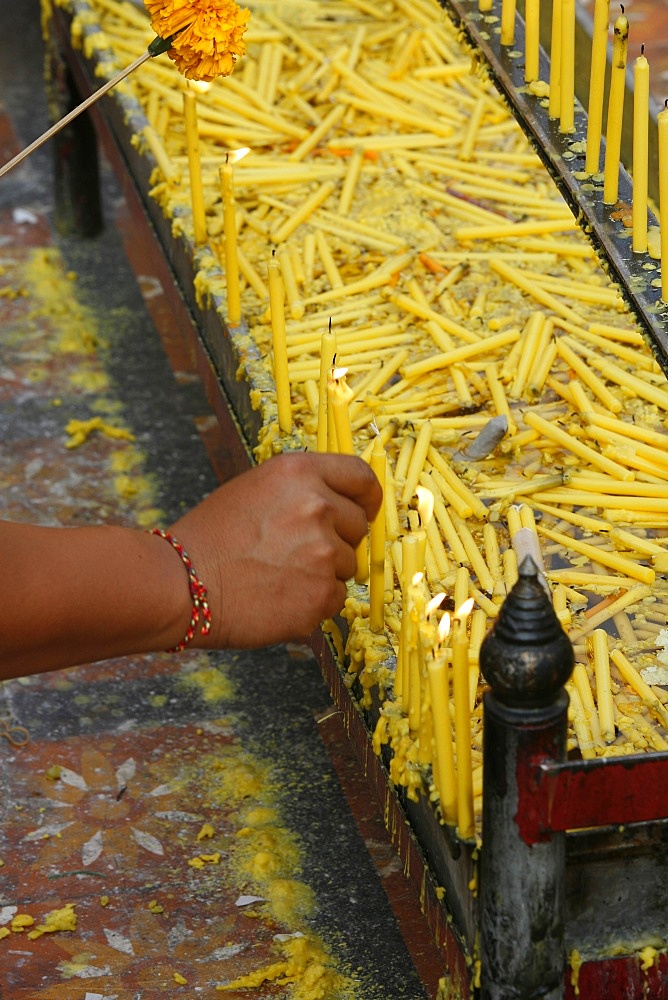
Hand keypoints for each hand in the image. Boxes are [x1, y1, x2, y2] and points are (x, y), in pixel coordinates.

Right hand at [171, 451, 381, 647]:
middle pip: (358, 525)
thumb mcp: (254, 490)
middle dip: (336, 540)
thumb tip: (340, 506)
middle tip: (294, 553)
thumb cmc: (210, 538)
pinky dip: (314, 602)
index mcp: (299, 472)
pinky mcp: (321, 594)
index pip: (361, 476)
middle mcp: (317, 506)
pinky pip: (336, 598)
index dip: (368, 497)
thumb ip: (301, 492)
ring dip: (322, 573)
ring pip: (346, 565)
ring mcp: (322, 552)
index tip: (366, 509)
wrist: (181, 584)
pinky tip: (279, 598)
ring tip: (277, 575)